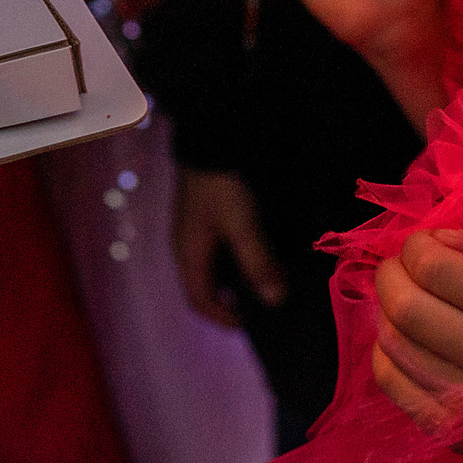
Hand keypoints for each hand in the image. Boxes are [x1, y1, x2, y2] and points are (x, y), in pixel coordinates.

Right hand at [173, 167, 286, 327]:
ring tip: (264, 281)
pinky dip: (236, 260)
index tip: (250, 325)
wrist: (210, 138)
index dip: (223, 318)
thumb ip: (258, 262)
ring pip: (212, 268)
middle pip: (204, 287)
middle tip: (261, 305)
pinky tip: (258, 252)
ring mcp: (194, 230)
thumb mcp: (243, 225)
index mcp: (189, 255)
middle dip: (231, 302)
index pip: (199, 301)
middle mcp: (187, 246)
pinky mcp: (205, 215)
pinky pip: (218, 250)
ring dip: (235, 280)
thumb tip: (275, 301)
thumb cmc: (222, 184)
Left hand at [372, 224, 462, 430]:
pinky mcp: (451, 434)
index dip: (419, 244)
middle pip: (405, 305)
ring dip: (386, 311)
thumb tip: (443, 238)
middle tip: (402, 267)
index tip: (431, 244)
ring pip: (392, 342)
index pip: (434, 267)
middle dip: (392, 274)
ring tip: (405, 300)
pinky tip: (404, 341)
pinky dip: (385, 352)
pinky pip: (391, 382)